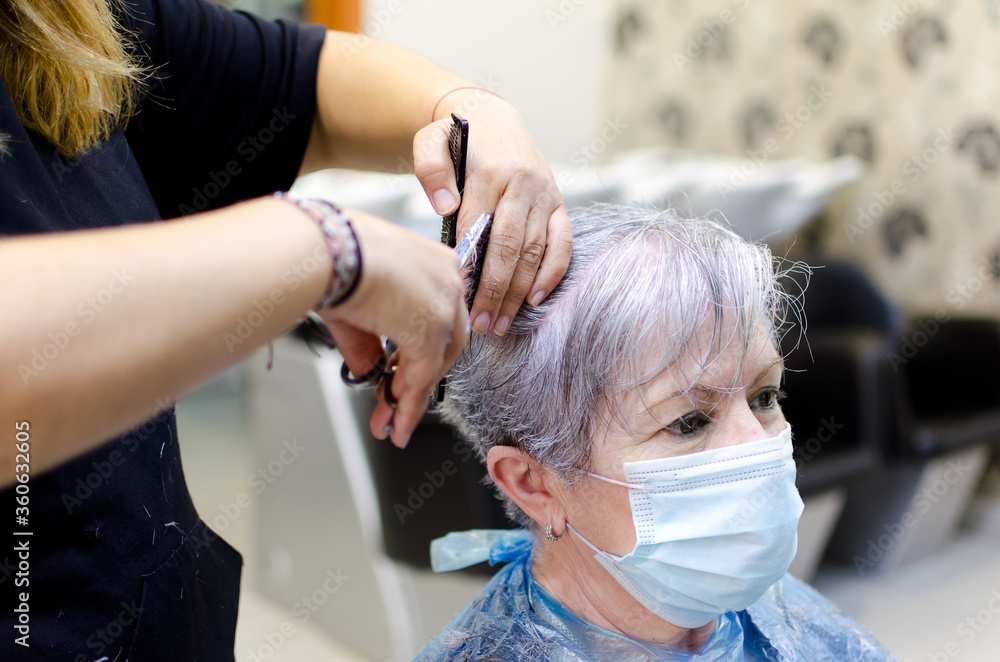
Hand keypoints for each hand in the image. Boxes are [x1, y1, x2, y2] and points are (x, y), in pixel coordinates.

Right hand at [318, 207, 468, 447]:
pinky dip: (409, 405)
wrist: (328, 249)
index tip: (399, 374)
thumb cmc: (333, 257)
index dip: (416, 351)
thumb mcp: (356, 304)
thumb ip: (369, 342)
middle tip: (393, 402)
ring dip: (410, 397)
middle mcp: (448, 279)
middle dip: (415, 377)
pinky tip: (396, 423)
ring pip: (435, 361)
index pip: (436, 316)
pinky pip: (423, 377)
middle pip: (443, 341)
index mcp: (435, 262)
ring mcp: (445, 304)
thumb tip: (370, 370)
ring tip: (391, 422)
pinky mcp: (432, 330)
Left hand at [413, 91, 572, 335]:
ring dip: (518, 291)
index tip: (455, 296)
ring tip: (500, 323)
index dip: (467, 265)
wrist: (492, 118)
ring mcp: (546, 196)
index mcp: (492, 171)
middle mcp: (524, 184)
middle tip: (480, 324)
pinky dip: (553, 272)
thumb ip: (431, 169)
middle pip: (510, 246)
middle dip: (494, 290)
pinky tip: (535, 299)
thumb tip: (446, 206)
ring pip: (535, 251)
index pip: (478, 227)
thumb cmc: (457, 138)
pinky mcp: (558, 204)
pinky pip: (563, 243)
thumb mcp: (431, 140)